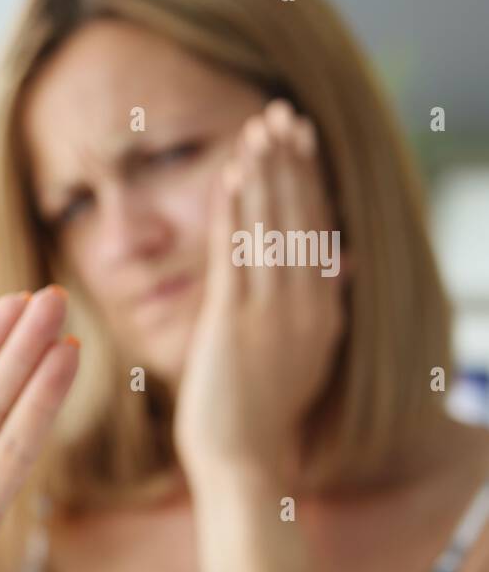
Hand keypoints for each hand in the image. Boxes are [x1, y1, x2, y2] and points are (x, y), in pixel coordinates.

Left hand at [175, 99, 346, 481]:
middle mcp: (306, 304)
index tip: (302, 139)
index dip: (310, 179)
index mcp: (324, 310)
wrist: (242, 458)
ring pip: (271, 227)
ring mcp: (271, 313)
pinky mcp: (234, 323)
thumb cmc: (261, 411)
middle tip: (282, 113)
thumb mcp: (304, 352)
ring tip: (259, 129)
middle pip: (301, 217)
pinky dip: (235, 212)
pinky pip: (236, 255)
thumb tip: (341, 263)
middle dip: (290, 162)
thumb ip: (317, 304)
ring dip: (264, 174)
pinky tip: (231, 177)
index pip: (318, 229)